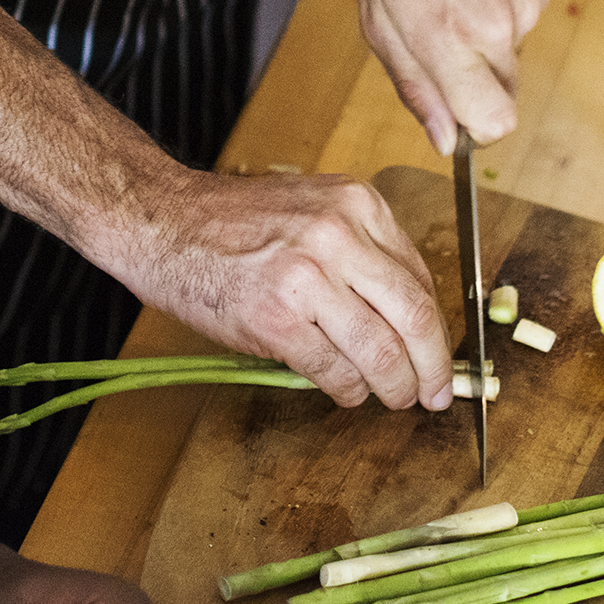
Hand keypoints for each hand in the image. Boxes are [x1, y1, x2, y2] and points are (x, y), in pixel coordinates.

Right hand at [119, 168, 453, 408]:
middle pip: (415, 318)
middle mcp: (339, 236)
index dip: (437, 330)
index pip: (421, 280)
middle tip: (436, 393)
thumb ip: (363, 253)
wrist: (163, 222)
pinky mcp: (275, 319)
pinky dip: (347, 391)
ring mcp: (307, 277)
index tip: (439, 355)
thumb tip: (409, 319)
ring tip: (393, 398)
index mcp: (357, 205)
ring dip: (394, 387)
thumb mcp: (315, 211)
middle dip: (433, 368)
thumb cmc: (234, 223)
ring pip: (381, 352)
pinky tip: (345, 392)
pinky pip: (332, 370)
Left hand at [355, 0, 549, 154]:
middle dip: (472, 84)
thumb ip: (415, 85)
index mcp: (451, 39)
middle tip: (436, 38)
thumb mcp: (379, 18)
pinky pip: (521, 21)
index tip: (452, 110)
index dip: (472, 127)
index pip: (494, 124)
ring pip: (511, 56)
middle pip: (504, 97)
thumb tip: (446, 139)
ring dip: (482, 42)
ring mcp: (527, 2)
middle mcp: (500, 25)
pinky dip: (498, 9)